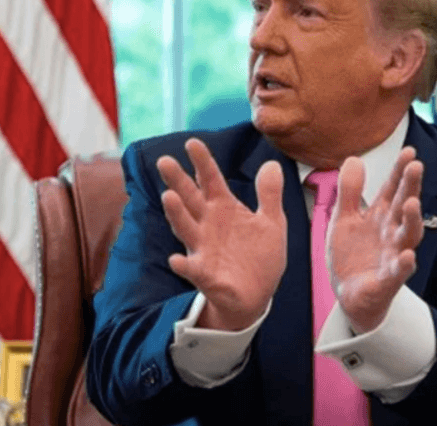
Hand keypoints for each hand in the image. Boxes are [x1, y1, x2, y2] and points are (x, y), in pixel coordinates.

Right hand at [157, 139, 285, 330]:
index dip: (202, 162)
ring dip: (176, 214)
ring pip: (186, 228)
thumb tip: (271, 164)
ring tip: (168, 197)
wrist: (257, 295)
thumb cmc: (259, 256)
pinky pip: (192, 270)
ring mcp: (203, 249)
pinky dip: (184, 265)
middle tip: (164, 161)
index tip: (192, 142)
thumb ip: (269, 194)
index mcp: (224, 209)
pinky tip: (176, 260)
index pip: (210, 180)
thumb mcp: (272, 222)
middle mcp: (208, 225)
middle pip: (191, 199)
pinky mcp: (206, 275)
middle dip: (178, 181)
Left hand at [327, 147, 423, 332]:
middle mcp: (392, 233)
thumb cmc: (352, 255)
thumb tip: (354, 158)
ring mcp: (393, 256)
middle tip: (415, 166)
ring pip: (408, 236)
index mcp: (381, 216)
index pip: (393, 189)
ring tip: (413, 203)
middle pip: (405, 206)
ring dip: (412, 220)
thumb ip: (349, 191)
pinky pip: (398, 272)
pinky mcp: (388, 280)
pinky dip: (404, 265)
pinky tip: (407, 256)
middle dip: (411, 187)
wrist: (350, 294)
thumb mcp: (344, 218)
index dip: (400, 170)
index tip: (409, 150)